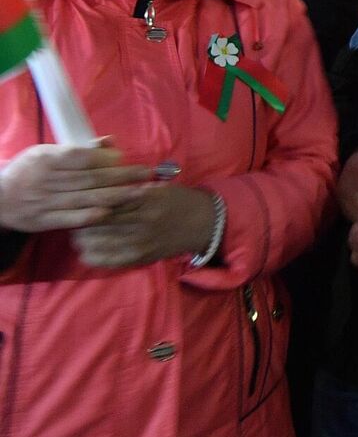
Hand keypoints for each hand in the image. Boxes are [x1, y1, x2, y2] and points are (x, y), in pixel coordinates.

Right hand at [0, 144, 153, 231]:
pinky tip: (111, 212)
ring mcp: (44, 202)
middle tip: (146, 173)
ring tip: (140, 192)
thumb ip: (78, 149)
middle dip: (121, 176)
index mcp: (46, 159)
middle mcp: (45, 180)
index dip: (105, 158)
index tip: (125, 158)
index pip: (81, 158)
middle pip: (89, 178)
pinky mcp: (44, 221)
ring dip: (116, 196)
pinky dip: (91, 215)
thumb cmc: (29, 171)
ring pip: (85, 198)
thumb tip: (110, 141)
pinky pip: (71, 219)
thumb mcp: (45, 153)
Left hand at [72, 184, 217, 268]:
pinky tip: (88, 249)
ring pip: (96, 243)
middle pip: (96, 223)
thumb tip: (99, 175)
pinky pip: (105, 261)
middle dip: (80, 221)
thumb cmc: (177, 200)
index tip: (79, 201)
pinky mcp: (139, 258)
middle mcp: (141, 222)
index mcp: (145, 199)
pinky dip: (91, 255)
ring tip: (80, 233)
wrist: (203, 224)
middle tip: (75, 218)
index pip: (103, 202)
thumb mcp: (156, 185)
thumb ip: (127, 183)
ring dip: (82, 239)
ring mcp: (140, 243)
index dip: (86, 203)